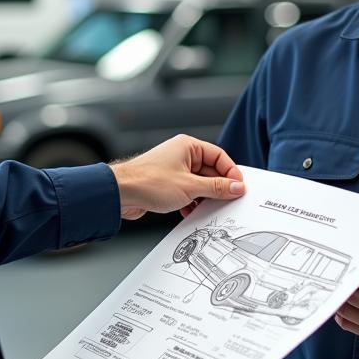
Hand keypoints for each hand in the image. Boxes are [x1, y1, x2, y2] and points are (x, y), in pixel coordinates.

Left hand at [109, 135, 244, 219]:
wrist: (119, 193)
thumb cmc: (147, 181)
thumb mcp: (189, 187)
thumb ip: (216, 188)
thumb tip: (236, 187)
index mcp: (188, 146)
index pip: (219, 156)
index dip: (231, 172)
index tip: (239, 187)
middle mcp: (182, 155)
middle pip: (210, 171)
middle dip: (217, 188)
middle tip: (227, 201)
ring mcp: (174, 169)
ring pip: (199, 184)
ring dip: (204, 197)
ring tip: (207, 208)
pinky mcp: (168, 183)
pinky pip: (188, 192)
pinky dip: (192, 202)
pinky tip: (191, 211)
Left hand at [334, 225, 358, 357]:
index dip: (353, 270)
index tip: (348, 260)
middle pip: (351, 296)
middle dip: (343, 282)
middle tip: (338, 270)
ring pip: (347, 313)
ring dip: (340, 298)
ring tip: (340, 286)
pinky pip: (352, 326)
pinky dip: (344, 315)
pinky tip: (346, 303)